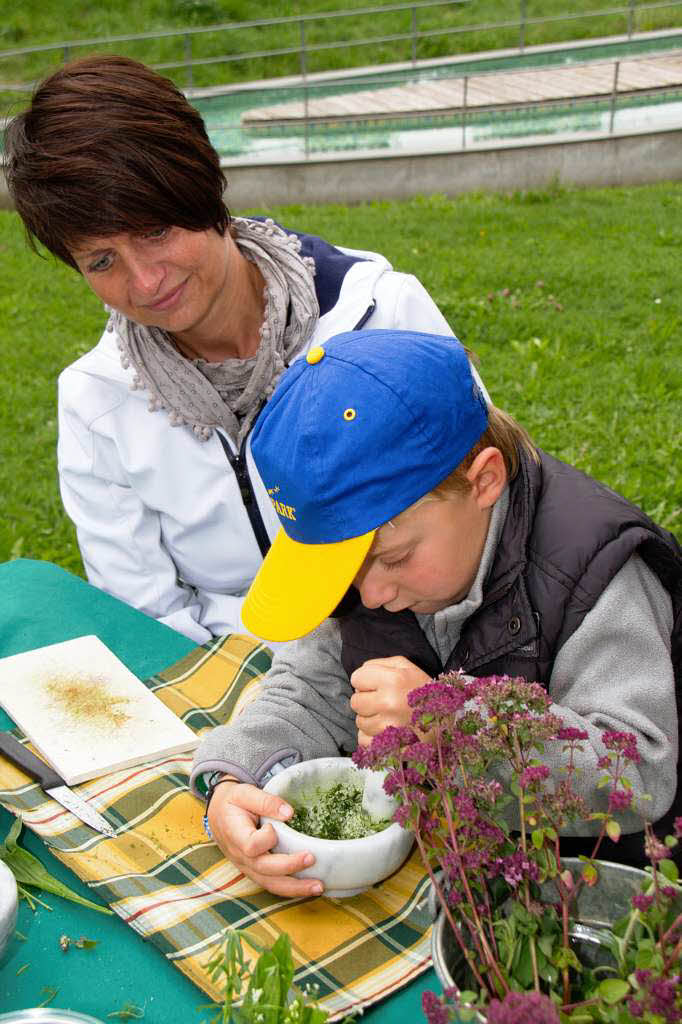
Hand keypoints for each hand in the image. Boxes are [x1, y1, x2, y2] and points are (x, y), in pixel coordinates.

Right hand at [207, 781, 323, 897]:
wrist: (219, 814)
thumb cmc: (233, 802)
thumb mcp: (244, 793)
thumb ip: (265, 801)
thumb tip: (289, 813)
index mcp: (235, 835)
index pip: (251, 846)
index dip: (266, 839)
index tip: (273, 826)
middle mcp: (240, 856)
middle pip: (264, 869)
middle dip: (289, 867)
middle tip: (311, 858)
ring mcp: (247, 867)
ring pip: (270, 884)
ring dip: (295, 888)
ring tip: (318, 886)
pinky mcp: (255, 872)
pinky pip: (272, 885)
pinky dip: (291, 889)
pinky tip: (309, 888)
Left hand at [349, 656, 430, 746]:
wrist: (448, 721)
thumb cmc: (425, 691)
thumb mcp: (406, 667)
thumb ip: (380, 664)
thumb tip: (360, 673)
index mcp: (393, 680)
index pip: (356, 678)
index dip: (365, 681)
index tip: (376, 685)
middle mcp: (389, 703)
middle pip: (355, 702)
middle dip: (366, 700)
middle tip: (383, 702)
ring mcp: (388, 727)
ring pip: (360, 722)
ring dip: (370, 719)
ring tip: (388, 716)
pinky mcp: (389, 746)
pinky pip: (364, 740)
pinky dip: (372, 737)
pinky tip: (386, 731)